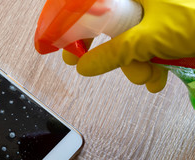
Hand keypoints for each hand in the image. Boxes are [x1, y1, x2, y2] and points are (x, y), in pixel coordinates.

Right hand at [65, 0, 194, 92]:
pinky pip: (146, 47)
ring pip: (129, 42)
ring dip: (135, 66)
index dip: (76, 28)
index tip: (69, 49)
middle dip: (113, 55)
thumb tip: (85, 66)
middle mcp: (140, 0)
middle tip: (98, 66)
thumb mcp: (148, 37)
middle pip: (109, 27)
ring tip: (149, 76)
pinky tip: (158, 77)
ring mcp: (153, 14)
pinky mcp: (164, 29)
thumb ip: (114, 53)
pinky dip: (149, 65)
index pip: (92, 7)